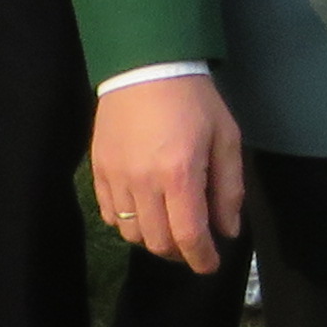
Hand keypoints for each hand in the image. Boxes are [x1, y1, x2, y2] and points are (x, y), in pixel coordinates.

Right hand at [87, 70, 244, 277]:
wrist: (146, 63)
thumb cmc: (194, 99)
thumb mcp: (226, 138)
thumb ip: (229, 189)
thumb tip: (227, 231)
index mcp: (180, 175)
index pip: (188, 237)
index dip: (202, 259)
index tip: (210, 264)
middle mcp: (143, 183)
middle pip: (157, 242)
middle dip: (179, 252)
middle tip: (193, 242)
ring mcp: (115, 177)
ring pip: (131, 233)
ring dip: (153, 238)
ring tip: (168, 224)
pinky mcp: (97, 169)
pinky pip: (108, 215)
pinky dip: (126, 222)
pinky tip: (142, 209)